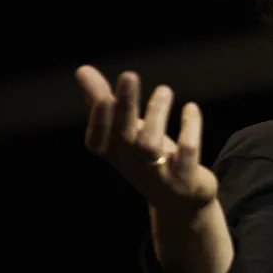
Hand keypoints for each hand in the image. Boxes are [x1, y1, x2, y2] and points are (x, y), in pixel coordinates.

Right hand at [75, 66, 219, 212]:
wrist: (180, 201)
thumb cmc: (147, 159)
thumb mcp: (125, 132)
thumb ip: (103, 101)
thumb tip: (82, 70)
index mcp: (116, 154)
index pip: (97, 142)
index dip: (98, 121)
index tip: (104, 95)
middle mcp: (133, 165)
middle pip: (125, 136)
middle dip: (126, 106)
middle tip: (129, 75)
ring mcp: (158, 175)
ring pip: (151, 145)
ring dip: (157, 115)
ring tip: (164, 90)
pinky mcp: (185, 179)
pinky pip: (187, 153)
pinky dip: (189, 129)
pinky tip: (190, 108)